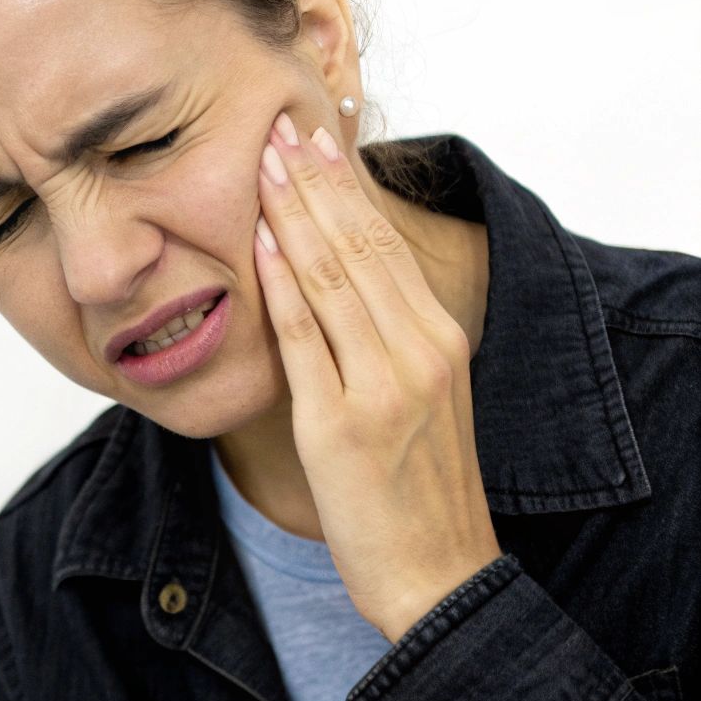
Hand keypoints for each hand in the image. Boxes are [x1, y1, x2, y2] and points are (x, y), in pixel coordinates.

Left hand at [253, 112, 502, 641]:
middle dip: (316, 180)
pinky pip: (307, 340)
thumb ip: (380, 340)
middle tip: (278, 125)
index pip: (385, 243)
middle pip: (360, 245)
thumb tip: (329, 282)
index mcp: (439, 339)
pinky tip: (260, 243)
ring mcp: (383, 385)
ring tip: (261, 160)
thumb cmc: (416, 488)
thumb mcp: (415, 398)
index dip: (345, 186)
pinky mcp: (342, 424)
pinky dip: (283, 286)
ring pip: (333, 278)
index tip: (314, 137)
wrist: (439, 575)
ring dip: (295, 213)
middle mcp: (419, 350)